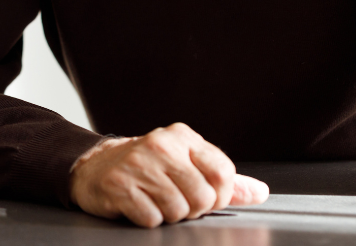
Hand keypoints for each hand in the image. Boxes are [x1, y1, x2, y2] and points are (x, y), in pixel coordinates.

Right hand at [68, 123, 268, 227]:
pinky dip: (147, 219)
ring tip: (155, 200)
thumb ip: (224, 179)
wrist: (95, 166)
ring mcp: (138, 164)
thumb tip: (260, 192)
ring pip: (178, 210)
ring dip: (169, 215)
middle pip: (202, 197)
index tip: (207, 198)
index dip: (220, 196)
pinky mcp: (118, 185)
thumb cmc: (146, 166)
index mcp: (182, 137)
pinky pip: (151, 218)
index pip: (223, 173)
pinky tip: (139, 204)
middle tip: (175, 199)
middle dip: (193, 209)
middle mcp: (161, 145)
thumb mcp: (186, 163)